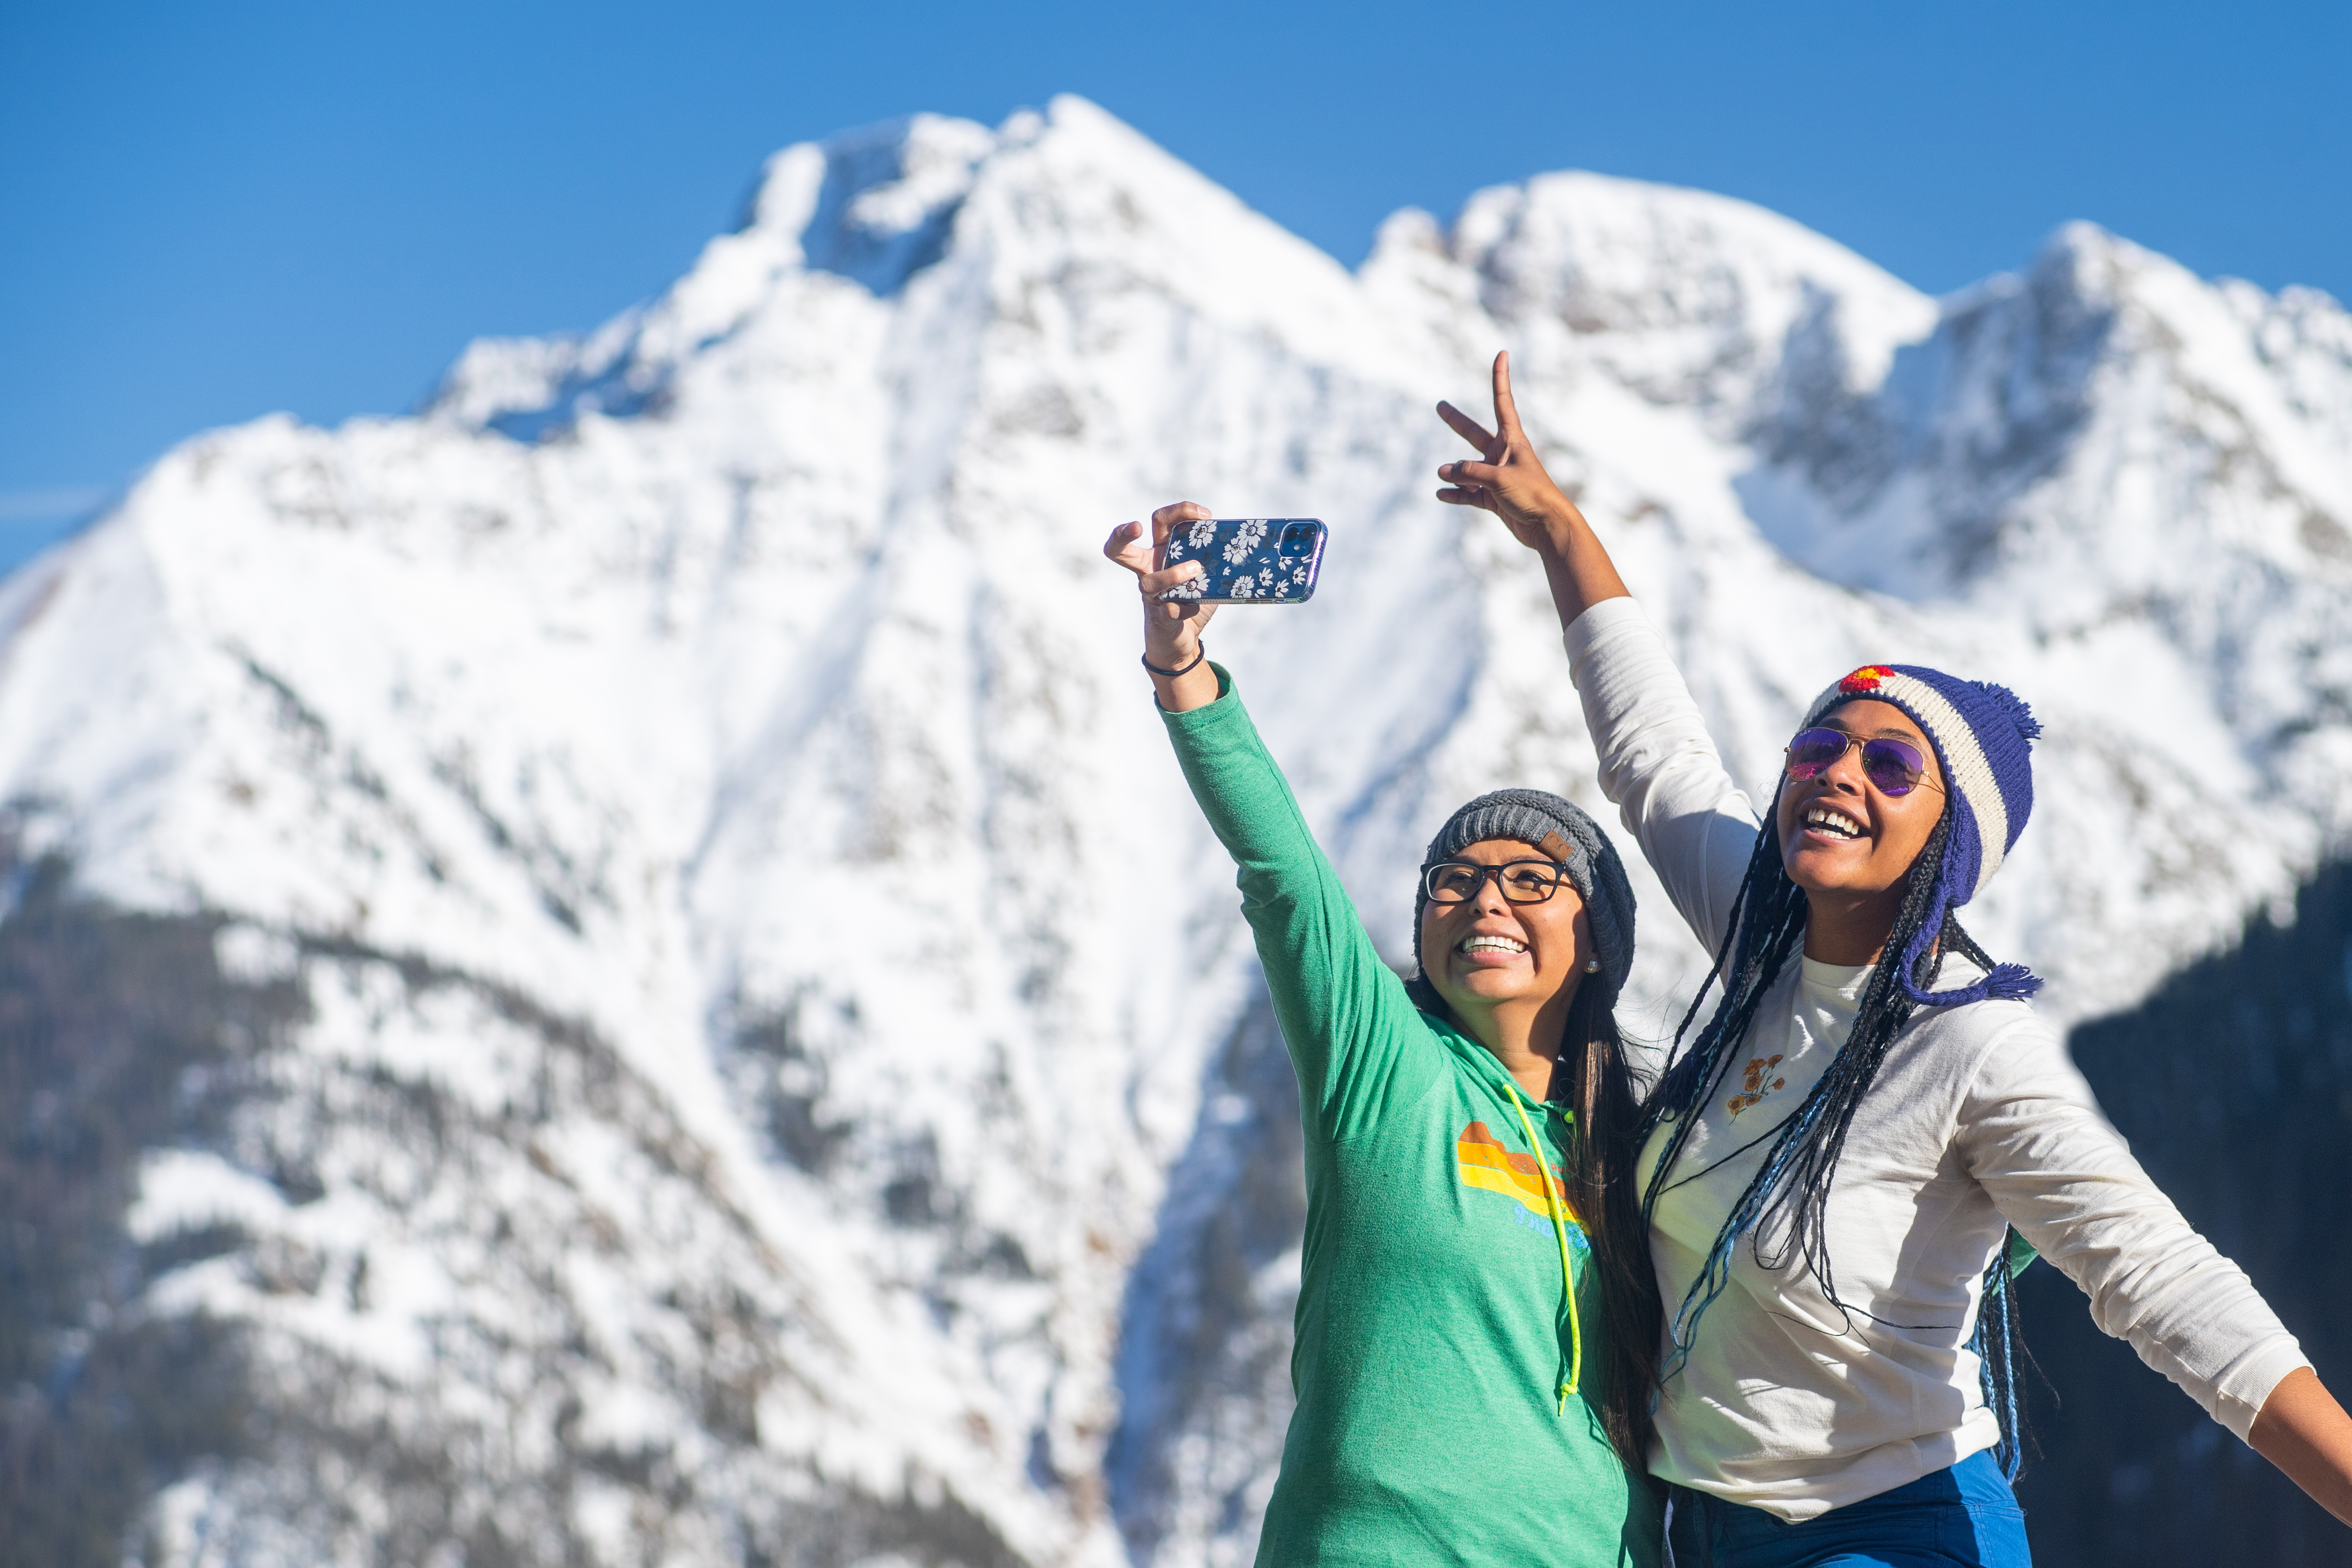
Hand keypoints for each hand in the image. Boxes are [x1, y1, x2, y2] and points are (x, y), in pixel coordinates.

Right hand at [1104, 502, 1220, 710]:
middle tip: (1137, 527)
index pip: (1160, 522)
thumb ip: (1215, 559)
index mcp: (1161, 551)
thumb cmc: (1192, 599)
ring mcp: (1151, 595)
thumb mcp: (1207, 573)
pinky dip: (1184, 607)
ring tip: (1195, 570)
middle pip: (1120, 549)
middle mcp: (1149, 570)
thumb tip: (1239, 545)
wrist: (1183, 639)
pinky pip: (1167, 610)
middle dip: (1123, 534)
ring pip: (1149, 581)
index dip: (1178, 511)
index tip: (1205, 515)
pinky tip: (1193, 607)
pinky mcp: (1159, 617)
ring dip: (1173, 574)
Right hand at [1435, 350, 1583, 554]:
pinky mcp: (1494, 498)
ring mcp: (1497, 476)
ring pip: (1468, 469)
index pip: (1502, 402)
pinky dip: (1456, 494)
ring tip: (1441, 475)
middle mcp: (1503, 455)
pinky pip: (1469, 493)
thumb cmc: (1532, 495)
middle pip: (1474, 434)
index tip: (1502, 353)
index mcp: (1512, 440)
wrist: (1548, 526)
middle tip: (1440, 406)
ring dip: (1455, 473)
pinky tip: (1441, 494)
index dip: (1500, 377)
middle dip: (1456, 421)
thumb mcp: (1498, 478)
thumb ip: (1469, 473)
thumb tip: (1443, 472)